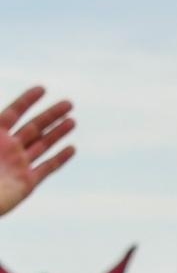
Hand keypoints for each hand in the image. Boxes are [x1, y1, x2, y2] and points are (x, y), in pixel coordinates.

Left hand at [0, 87, 76, 217]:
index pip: (13, 113)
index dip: (27, 100)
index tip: (42, 89)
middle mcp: (8, 148)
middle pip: (33, 126)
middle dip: (50, 114)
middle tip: (69, 103)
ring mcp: (18, 165)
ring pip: (42, 144)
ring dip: (58, 132)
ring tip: (72, 120)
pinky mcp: (27, 183)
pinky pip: (47, 168)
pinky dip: (60, 158)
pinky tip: (71, 148)